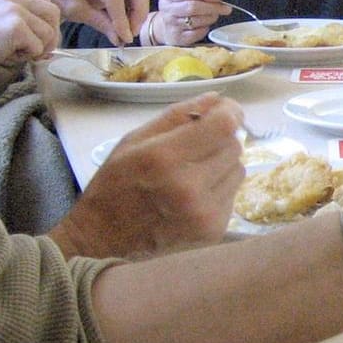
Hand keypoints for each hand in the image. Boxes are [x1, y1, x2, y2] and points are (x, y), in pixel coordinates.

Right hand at [0, 0, 62, 70]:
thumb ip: (23, 19)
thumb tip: (52, 37)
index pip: (45, 2)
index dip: (47, 23)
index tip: (39, 39)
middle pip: (53, 13)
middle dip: (51, 36)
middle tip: (38, 51)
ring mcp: (14, 9)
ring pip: (48, 33)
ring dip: (37, 48)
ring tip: (16, 52)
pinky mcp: (15, 26)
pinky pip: (37, 46)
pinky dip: (27, 56)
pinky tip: (8, 54)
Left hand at [28, 0, 149, 44]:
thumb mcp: (77, 12)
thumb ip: (101, 24)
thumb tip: (120, 39)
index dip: (122, 20)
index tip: (126, 37)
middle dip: (138, 12)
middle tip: (132, 32)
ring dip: (138, 11)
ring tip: (129, 30)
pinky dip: (133, 9)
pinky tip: (126, 23)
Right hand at [48, 93, 244, 257]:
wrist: (103, 243)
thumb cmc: (114, 185)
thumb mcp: (134, 141)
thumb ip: (177, 116)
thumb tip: (218, 98)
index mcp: (164, 158)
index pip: (224, 125)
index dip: (230, 112)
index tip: (225, 110)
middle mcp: (188, 187)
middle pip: (234, 145)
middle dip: (220, 139)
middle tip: (197, 146)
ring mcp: (203, 213)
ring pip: (238, 169)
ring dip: (222, 164)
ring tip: (192, 173)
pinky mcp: (213, 230)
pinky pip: (232, 193)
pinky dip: (219, 188)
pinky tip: (194, 195)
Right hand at [154, 0, 228, 45]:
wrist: (164, 27)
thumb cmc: (179, 7)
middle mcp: (168, 10)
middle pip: (193, 7)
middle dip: (213, 7)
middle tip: (226, 8)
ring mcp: (172, 25)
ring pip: (197, 20)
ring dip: (211, 17)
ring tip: (214, 15)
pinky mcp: (179, 38)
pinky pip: (198, 32)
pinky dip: (205, 28)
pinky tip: (204, 25)